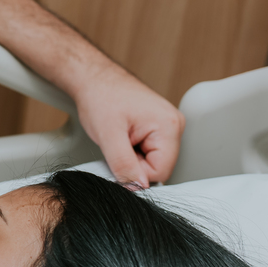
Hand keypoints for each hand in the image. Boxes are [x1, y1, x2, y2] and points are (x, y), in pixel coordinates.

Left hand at [72, 66, 184, 187]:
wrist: (93, 78)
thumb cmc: (100, 97)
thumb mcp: (108, 136)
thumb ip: (124, 164)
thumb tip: (138, 188)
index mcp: (169, 126)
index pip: (161, 172)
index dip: (135, 173)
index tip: (118, 158)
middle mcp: (174, 125)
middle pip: (158, 167)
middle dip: (134, 164)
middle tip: (117, 145)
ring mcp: (167, 126)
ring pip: (152, 161)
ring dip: (132, 158)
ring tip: (119, 138)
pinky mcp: (157, 128)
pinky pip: (148, 152)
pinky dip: (132, 151)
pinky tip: (123, 137)